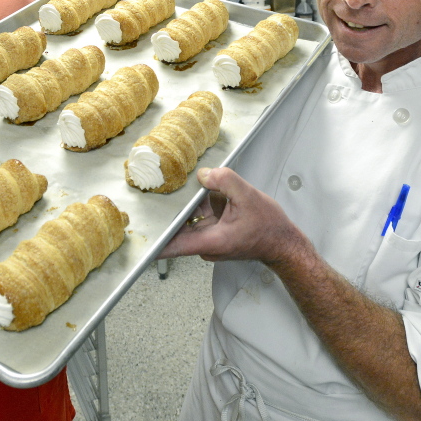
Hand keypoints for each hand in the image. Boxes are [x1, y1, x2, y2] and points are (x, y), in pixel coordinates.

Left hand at [158, 167, 306, 265]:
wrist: (283, 243)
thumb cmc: (269, 228)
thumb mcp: (248, 196)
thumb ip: (225, 181)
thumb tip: (204, 174)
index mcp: (211, 241)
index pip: (173, 246)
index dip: (154, 241)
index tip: (137, 236)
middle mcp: (207, 244)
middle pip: (179, 227)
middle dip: (171, 209)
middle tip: (157, 191)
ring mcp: (210, 240)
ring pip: (190, 219)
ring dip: (190, 204)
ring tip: (189, 184)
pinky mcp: (215, 234)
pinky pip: (201, 217)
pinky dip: (202, 204)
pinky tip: (206, 189)